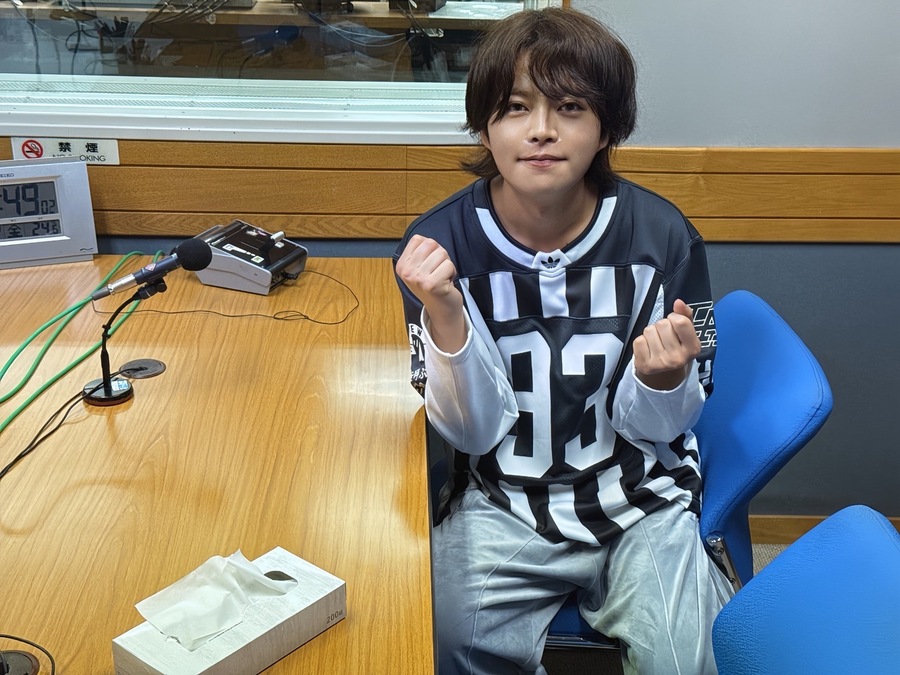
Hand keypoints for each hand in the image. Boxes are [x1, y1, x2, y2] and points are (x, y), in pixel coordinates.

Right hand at [396, 235, 465, 352]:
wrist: (441, 309)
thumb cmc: (434, 285)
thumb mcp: (419, 267)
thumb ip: (420, 251)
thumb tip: (426, 239)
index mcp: (402, 265)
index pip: (419, 239)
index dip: (430, 249)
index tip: (430, 263)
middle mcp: (407, 272)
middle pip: (431, 244)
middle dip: (440, 255)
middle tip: (438, 270)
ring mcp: (418, 279)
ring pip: (442, 253)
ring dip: (447, 264)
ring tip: (442, 276)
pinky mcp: (432, 285)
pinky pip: (449, 265)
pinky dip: (452, 272)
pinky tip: (446, 283)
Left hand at [632, 299, 700, 390]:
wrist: (664, 374)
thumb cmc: (676, 347)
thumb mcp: (687, 333)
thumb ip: (685, 315)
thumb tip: (678, 302)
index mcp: (693, 349)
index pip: (680, 321)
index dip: (674, 317)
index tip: (675, 324)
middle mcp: (678, 358)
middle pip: (662, 324)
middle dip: (662, 326)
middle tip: (665, 336)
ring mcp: (661, 363)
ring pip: (649, 331)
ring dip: (651, 333)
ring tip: (657, 342)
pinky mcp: (645, 365)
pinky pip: (639, 341)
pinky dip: (642, 341)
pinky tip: (648, 349)